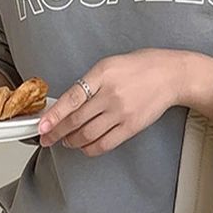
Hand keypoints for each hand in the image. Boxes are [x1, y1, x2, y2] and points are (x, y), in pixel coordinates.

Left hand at [38, 48, 212, 155]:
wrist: (171, 75)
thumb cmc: (141, 67)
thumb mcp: (110, 64)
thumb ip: (89, 82)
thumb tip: (68, 103)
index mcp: (102, 74)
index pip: (71, 99)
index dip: (54, 115)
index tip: (41, 126)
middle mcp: (111, 95)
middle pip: (76, 120)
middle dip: (57, 132)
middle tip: (46, 138)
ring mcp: (122, 113)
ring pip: (88, 135)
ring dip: (72, 141)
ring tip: (65, 141)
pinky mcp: (131, 126)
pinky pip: (105, 143)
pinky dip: (90, 148)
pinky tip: (84, 146)